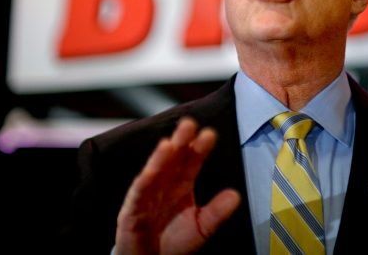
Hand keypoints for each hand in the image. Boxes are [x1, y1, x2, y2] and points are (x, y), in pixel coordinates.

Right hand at [115, 117, 240, 254]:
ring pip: (154, 171)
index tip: (209, 134)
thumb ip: (217, 212)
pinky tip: (151, 170)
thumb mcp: (201, 227)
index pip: (191, 161)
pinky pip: (138, 194)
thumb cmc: (172, 243)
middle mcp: (164, 185)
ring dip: (161, 157)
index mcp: (181, 185)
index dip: (200, 148)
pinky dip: (144, 181)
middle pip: (173, 159)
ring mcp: (147, 196)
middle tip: (189, 124)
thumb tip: (235, 195)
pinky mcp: (131, 212)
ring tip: (170, 143)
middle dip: (180, 141)